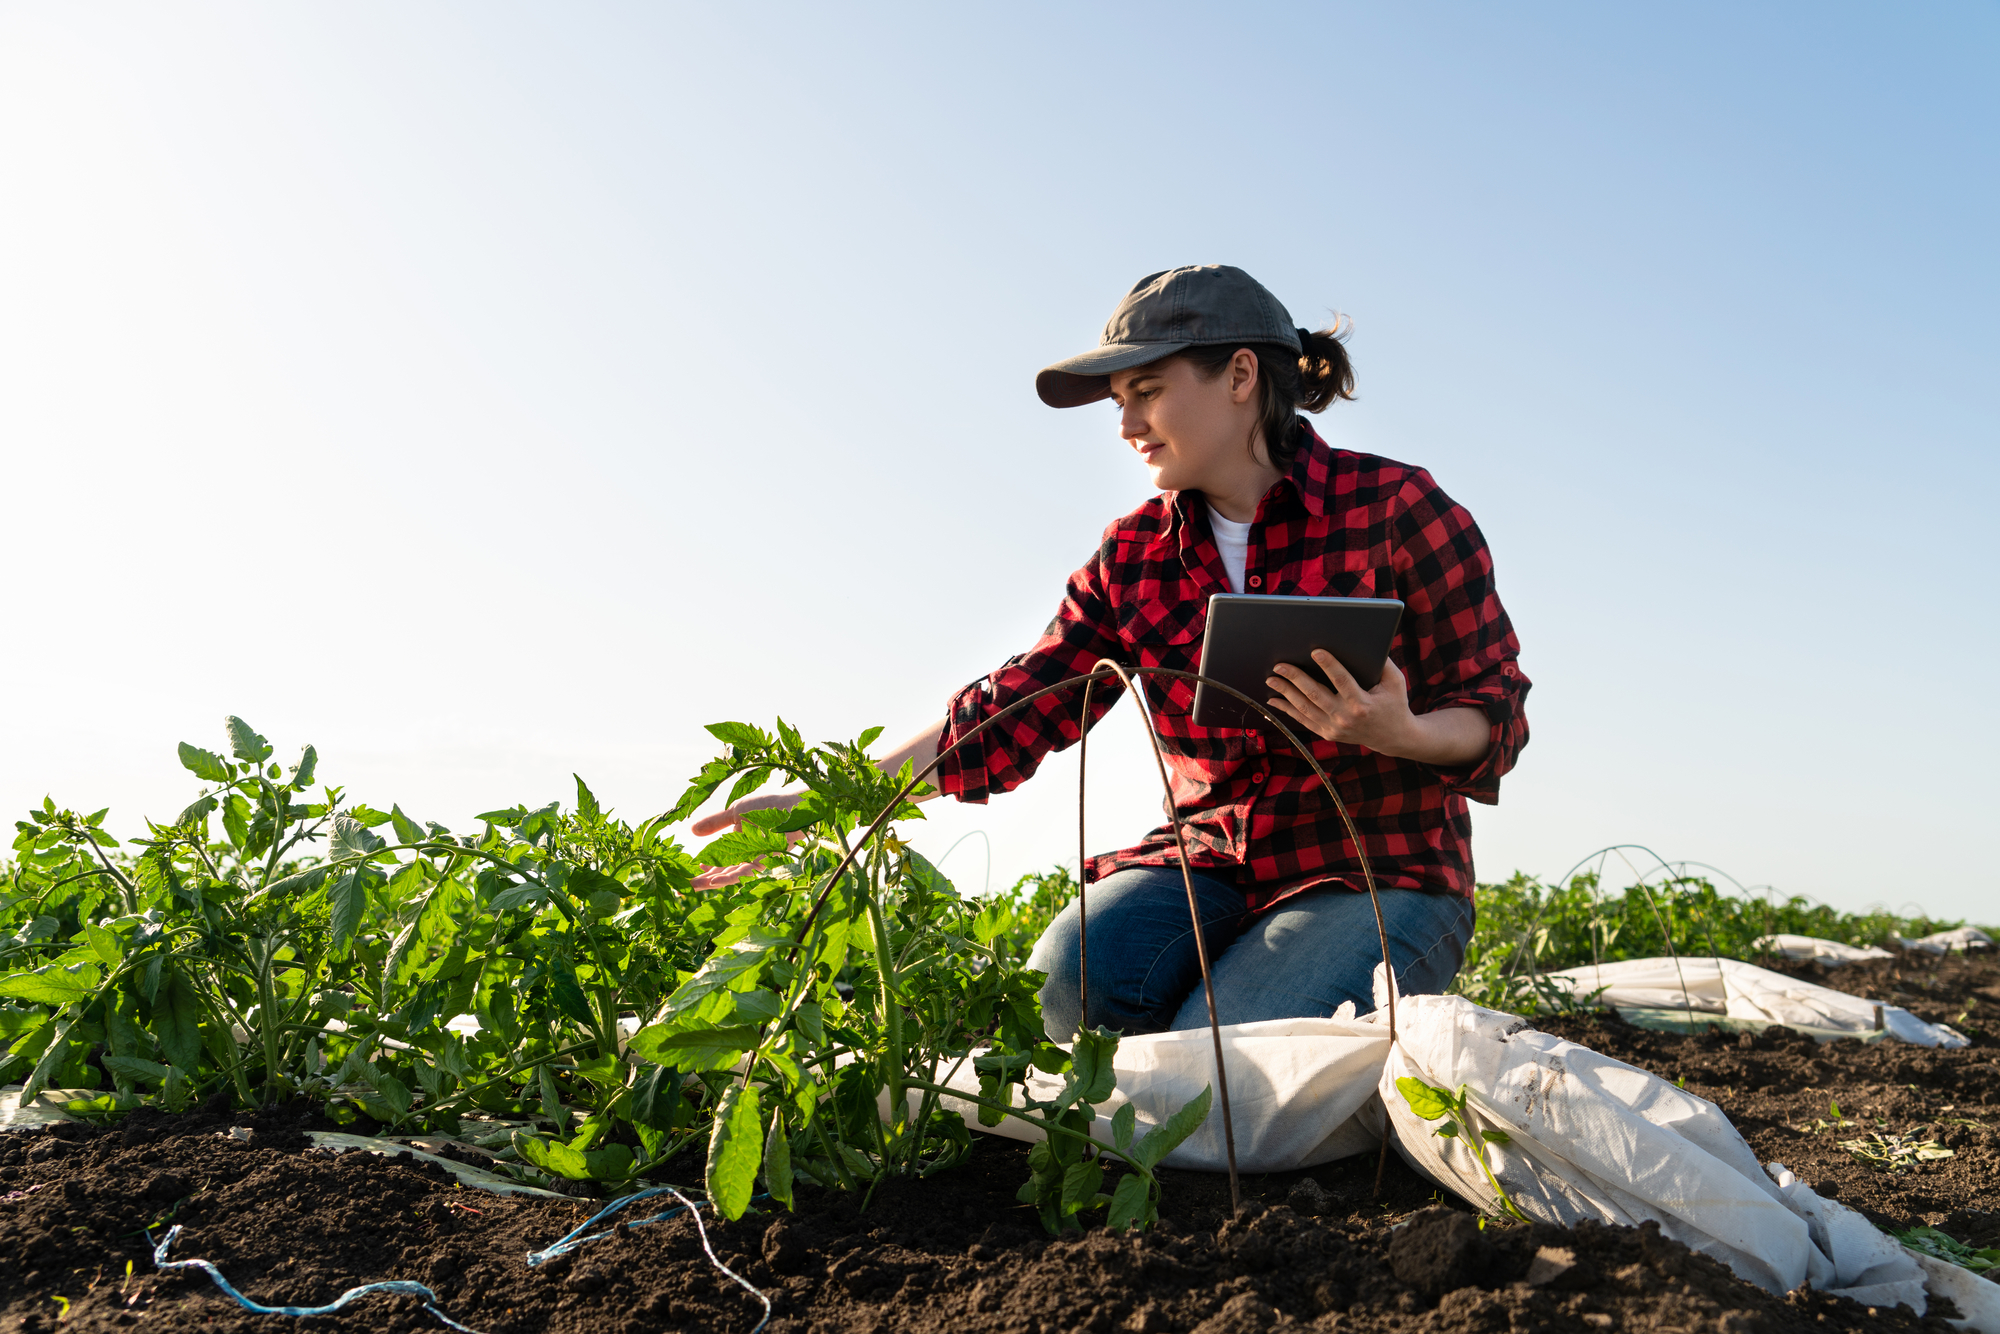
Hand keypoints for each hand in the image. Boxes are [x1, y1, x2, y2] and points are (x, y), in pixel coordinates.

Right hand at [687, 792, 804, 889]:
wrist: (795, 804)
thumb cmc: (769, 806)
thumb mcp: (736, 812)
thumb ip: (715, 823)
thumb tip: (691, 831)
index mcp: (739, 845)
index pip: (718, 861)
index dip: (703, 868)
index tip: (686, 872)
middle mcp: (747, 856)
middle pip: (722, 872)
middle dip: (702, 880)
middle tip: (680, 887)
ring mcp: (757, 859)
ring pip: (732, 875)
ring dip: (712, 881)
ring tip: (693, 886)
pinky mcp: (767, 859)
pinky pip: (747, 870)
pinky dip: (731, 876)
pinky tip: (716, 880)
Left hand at [1266, 652, 1416, 751]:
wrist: (1392, 737)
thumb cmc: (1394, 704)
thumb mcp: (1395, 682)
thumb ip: (1383, 663)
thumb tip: (1366, 642)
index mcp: (1362, 704)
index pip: (1342, 681)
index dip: (1328, 665)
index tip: (1315, 651)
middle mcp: (1346, 718)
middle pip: (1316, 694)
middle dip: (1295, 678)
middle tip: (1280, 665)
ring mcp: (1335, 728)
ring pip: (1305, 708)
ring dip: (1286, 692)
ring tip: (1272, 678)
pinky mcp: (1328, 733)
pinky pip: (1303, 720)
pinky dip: (1287, 710)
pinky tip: (1274, 700)